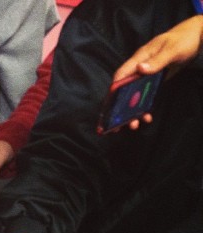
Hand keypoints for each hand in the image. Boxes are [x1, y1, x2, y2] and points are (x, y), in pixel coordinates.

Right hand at [111, 15, 202, 129]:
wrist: (197, 36)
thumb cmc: (183, 39)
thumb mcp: (172, 50)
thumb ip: (157, 60)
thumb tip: (139, 68)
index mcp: (140, 58)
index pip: (121, 74)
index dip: (113, 89)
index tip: (110, 105)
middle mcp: (139, 68)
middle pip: (124, 89)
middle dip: (120, 107)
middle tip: (119, 123)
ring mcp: (146, 75)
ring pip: (133, 95)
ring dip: (132, 111)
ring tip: (134, 124)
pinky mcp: (153, 81)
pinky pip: (144, 96)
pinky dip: (144, 107)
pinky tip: (147, 116)